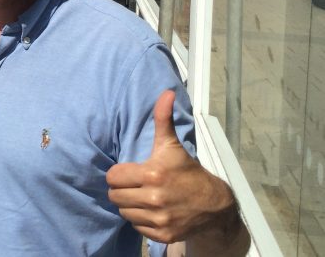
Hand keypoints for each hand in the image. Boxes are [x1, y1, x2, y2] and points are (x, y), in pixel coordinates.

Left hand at [106, 91, 234, 243]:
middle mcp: (154, 198)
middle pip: (115, 196)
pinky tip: (153, 211)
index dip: (120, 174)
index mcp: (152, 174)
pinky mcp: (163, 234)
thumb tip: (166, 92)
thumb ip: (162, 118)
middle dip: (123, 189)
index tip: (131, 172)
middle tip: (137, 185)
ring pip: (124, 212)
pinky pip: (136, 227)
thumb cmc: (186, 171)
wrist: (213, 204)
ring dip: (130, 205)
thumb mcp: (171, 144)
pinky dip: (141, 220)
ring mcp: (159, 219)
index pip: (113, 177)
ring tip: (144, 197)